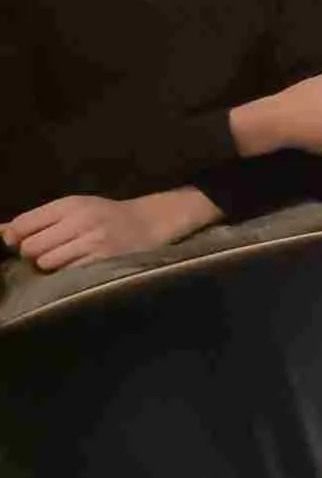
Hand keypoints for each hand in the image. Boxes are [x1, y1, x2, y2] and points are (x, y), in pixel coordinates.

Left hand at [3, 188, 221, 272]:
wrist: (151, 222)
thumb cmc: (106, 217)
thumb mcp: (74, 209)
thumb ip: (38, 220)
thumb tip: (2, 232)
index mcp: (69, 204)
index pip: (23, 224)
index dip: (15, 237)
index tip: (21, 242)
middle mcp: (80, 219)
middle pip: (30, 246)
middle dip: (34, 253)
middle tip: (49, 251)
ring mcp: (93, 241)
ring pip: (46, 262)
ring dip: (50, 265)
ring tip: (65, 260)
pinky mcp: (103, 259)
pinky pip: (67, 272)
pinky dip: (67, 272)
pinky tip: (79, 265)